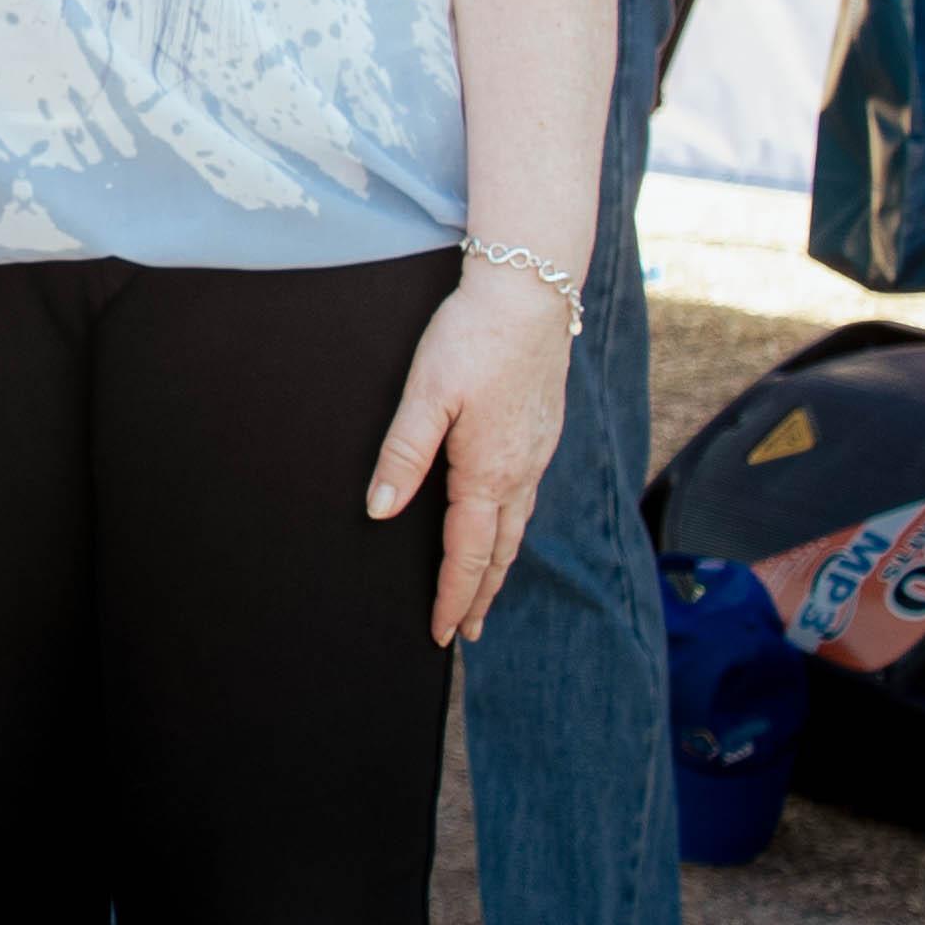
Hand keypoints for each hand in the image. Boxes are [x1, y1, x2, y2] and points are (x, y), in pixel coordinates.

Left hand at [379, 265, 574, 643]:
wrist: (531, 291)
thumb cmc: (472, 338)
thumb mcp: (426, 394)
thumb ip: (403, 454)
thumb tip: (379, 510)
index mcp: (488, 473)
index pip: (468, 554)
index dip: (453, 596)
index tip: (441, 633)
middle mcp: (521, 471)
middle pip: (500, 551)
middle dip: (481, 594)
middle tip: (466, 632)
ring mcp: (539, 451)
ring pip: (519, 525)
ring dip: (500, 563)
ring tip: (486, 589)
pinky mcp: (545, 429)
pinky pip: (530, 495)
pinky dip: (514, 525)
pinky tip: (506, 520)